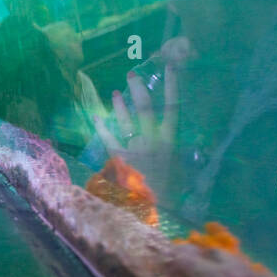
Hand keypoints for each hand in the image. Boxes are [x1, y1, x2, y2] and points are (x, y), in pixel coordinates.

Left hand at [92, 63, 179, 205]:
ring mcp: (134, 146)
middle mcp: (151, 138)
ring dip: (121, 105)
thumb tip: (179, 141)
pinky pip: (108, 137)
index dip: (171, 85)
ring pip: (126, 119)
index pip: (173, 106)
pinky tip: (96, 116)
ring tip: (115, 92)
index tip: (170, 68)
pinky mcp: (118, 156)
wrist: (154, 208)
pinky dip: (102, 126)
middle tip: (131, 75)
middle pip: (145, 107)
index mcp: (170, 140)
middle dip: (138, 89)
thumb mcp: (180, 168)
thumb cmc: (171, 190)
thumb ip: (177, 152)